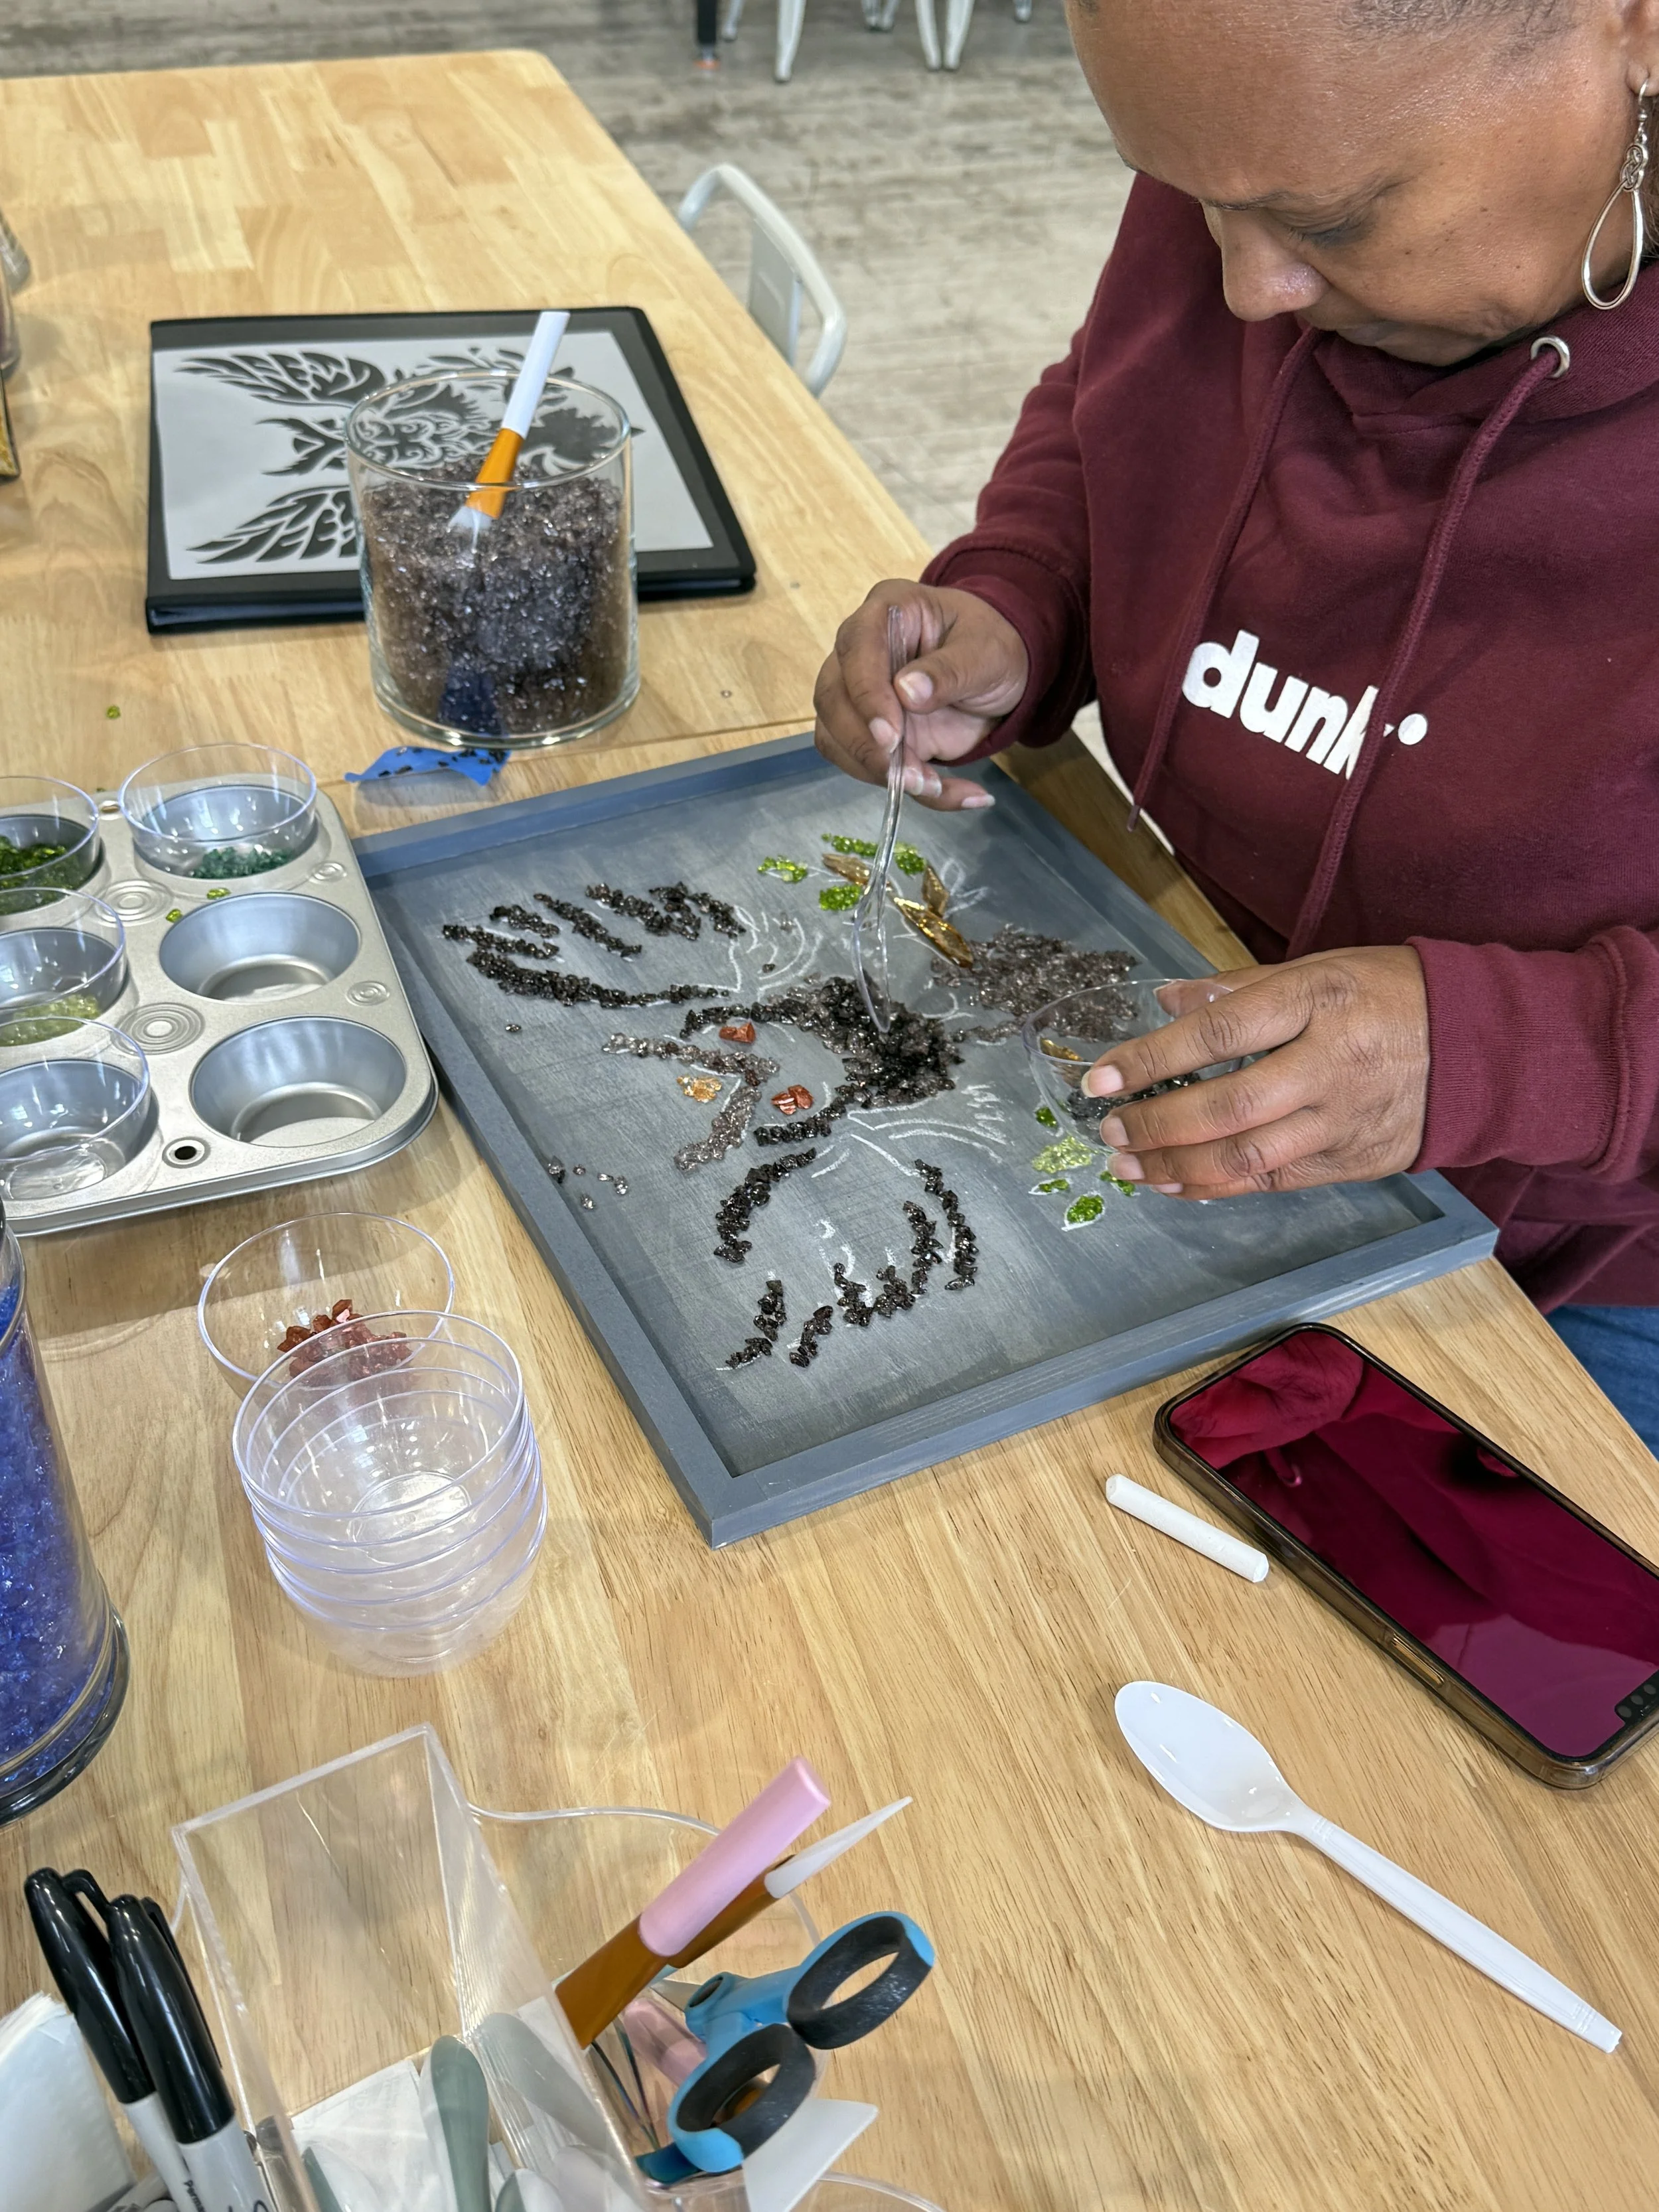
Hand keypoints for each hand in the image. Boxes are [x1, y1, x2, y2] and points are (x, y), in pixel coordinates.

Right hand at [812, 580, 1028, 811]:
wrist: (999, 673)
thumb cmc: (992, 646)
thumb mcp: (986, 652)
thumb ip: (949, 671)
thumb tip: (906, 692)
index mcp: (886, 612)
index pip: (855, 648)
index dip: (866, 694)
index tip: (890, 736)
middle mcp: (859, 652)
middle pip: (832, 698)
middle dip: (864, 744)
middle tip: (907, 775)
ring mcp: (858, 695)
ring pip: (836, 738)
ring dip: (877, 772)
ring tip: (932, 786)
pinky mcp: (868, 732)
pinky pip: (863, 765)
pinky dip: (899, 789)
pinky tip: (941, 791)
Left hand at [1083, 948, 1429, 1198]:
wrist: (1483, 1046)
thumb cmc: (1390, 995)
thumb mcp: (1319, 968)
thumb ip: (1239, 988)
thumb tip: (1164, 1001)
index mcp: (1318, 1001)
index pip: (1218, 1034)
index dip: (1151, 1059)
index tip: (1099, 1077)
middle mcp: (1331, 1065)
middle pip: (1226, 1108)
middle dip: (1155, 1124)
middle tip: (1108, 1130)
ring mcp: (1344, 1121)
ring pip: (1246, 1158)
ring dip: (1175, 1167)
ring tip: (1129, 1166)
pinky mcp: (1354, 1162)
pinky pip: (1273, 1182)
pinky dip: (1217, 1187)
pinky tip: (1178, 1183)